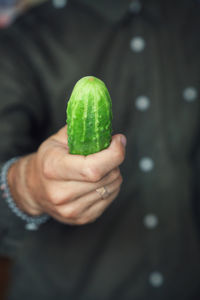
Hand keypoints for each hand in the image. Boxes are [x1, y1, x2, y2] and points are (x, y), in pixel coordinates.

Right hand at [9, 126, 125, 224]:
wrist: (34, 189)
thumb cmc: (48, 160)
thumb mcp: (58, 140)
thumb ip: (81, 130)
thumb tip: (107, 126)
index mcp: (53, 169)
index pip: (93, 168)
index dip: (114, 153)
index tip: (118, 141)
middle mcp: (61, 194)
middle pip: (106, 178)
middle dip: (114, 161)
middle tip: (107, 152)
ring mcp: (71, 210)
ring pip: (112, 188)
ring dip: (113, 173)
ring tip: (101, 167)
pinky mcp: (82, 218)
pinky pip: (110, 198)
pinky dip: (110, 186)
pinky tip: (99, 181)